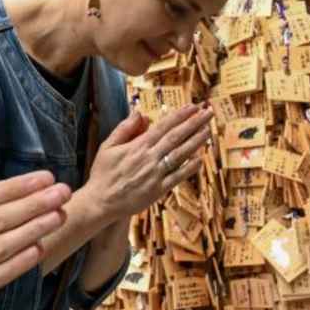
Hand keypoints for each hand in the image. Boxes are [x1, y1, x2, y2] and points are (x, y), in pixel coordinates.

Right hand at [85, 104, 213, 221]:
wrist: (101, 202)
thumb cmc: (103, 174)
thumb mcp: (107, 146)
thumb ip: (124, 128)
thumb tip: (139, 113)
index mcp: (137, 146)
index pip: (163, 126)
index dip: (180, 116)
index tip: (193, 107)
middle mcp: (149, 158)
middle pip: (176, 137)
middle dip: (193, 123)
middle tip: (208, 113)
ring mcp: (155, 175)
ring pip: (180, 155)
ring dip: (196, 142)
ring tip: (208, 130)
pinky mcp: (158, 190)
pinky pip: (177, 177)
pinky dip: (189, 168)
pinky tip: (200, 159)